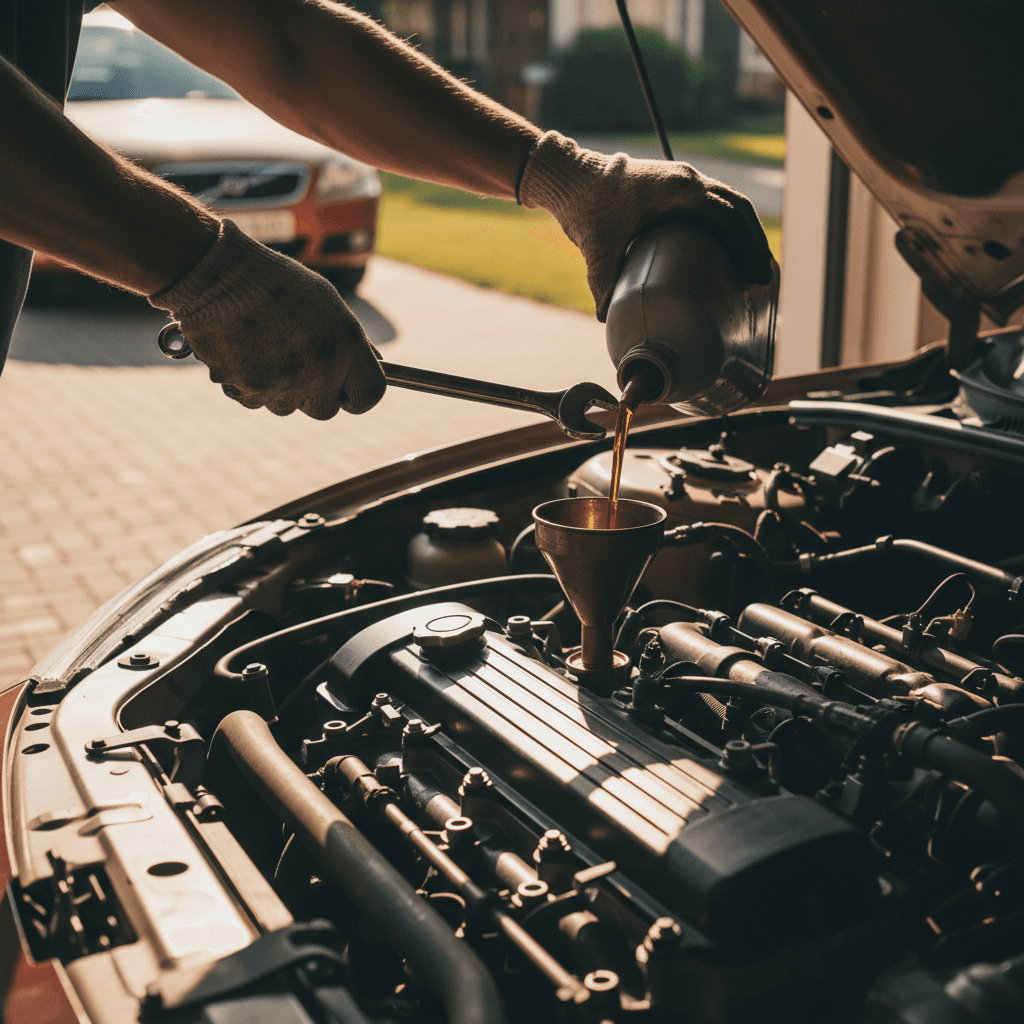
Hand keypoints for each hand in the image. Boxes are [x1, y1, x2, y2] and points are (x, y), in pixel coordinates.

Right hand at [149, 220, 384, 417]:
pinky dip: (249, 384)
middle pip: (325, 410)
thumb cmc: (274, 284)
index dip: (357, 394)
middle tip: (296, 362)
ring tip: (263, 347)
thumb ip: (349, 341)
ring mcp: (283, 384)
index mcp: (346, 345)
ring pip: (287, 407)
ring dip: (278, 387)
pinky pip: (254, 400)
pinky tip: (242, 351)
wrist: (216, 275)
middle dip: (313, 393)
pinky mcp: (248, 391)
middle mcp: (320, 370)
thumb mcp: (325, 302)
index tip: (345, 388)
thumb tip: (372, 366)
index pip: (369, 395)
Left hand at [518, 132, 773, 320]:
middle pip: (738, 209)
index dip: (747, 246)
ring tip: (754, 266)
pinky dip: (730, 223)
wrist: (573, 178)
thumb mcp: (597, 251)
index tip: (755, 274)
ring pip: (731, 203)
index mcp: (678, 190)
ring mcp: (685, 178)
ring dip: (746, 232)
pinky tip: (733, 247)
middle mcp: (688, 179)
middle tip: (761, 278)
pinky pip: (715, 201)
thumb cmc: (587, 208)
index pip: (728, 216)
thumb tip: (607, 321)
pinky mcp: (678, 183)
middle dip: (754, 243)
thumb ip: (602, 286)